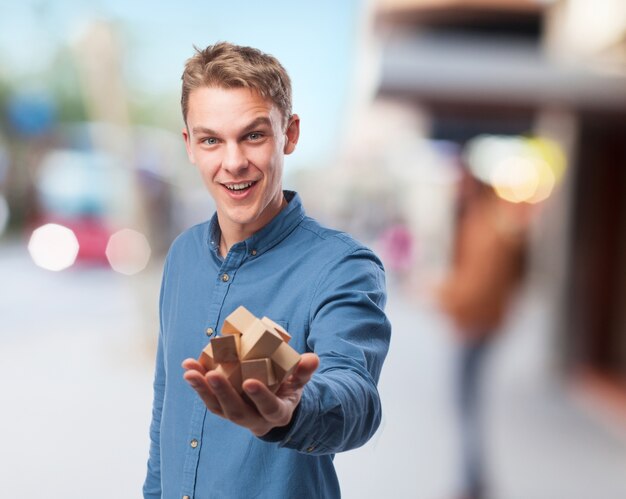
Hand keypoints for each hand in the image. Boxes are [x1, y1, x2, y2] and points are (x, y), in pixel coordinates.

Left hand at [182, 353, 318, 435]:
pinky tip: (189, 368)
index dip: (260, 396)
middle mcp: (256, 420)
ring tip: (190, 370)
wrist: (275, 408)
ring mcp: (237, 416)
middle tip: (211, 374)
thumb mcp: (300, 383)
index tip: (250, 381)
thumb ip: (304, 372)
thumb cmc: (288, 390)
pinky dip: (198, 385)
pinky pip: (209, 400)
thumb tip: (312, 359)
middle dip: (223, 392)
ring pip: (218, 408)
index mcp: (278, 413)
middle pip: (237, 411)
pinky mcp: (224, 410)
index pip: (269, 408)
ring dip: (202, 389)